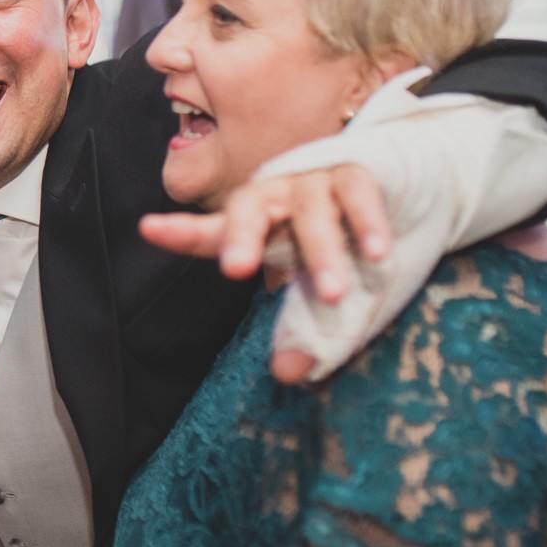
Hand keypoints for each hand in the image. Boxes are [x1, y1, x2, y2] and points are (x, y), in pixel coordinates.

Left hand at [139, 163, 389, 382]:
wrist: (397, 188)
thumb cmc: (338, 245)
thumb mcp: (317, 291)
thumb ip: (304, 330)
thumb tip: (288, 373)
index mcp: (255, 224)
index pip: (211, 230)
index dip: (182, 231)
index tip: (148, 229)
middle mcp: (276, 196)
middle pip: (248, 207)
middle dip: (241, 236)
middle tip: (236, 269)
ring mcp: (315, 181)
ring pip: (312, 213)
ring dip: (322, 252)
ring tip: (334, 294)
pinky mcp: (357, 172)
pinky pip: (359, 195)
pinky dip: (368, 224)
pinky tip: (377, 254)